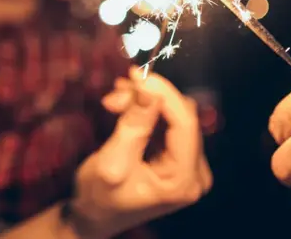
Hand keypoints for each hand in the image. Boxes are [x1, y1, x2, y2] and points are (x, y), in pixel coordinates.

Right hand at [69, 69, 212, 238]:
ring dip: (143, 102)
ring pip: (173, 115)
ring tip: (113, 102)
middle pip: (180, 117)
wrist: (93, 218)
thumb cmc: (98, 197)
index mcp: (183, 181)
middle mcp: (196, 173)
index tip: (136, 73)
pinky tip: (124, 106)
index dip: (163, 93)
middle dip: (147, 98)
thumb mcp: (112, 162)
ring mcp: (190, 165)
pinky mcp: (179, 158)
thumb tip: (149, 88)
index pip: (185, 124)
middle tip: (112, 95)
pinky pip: (168, 123)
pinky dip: (146, 111)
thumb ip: (134, 125)